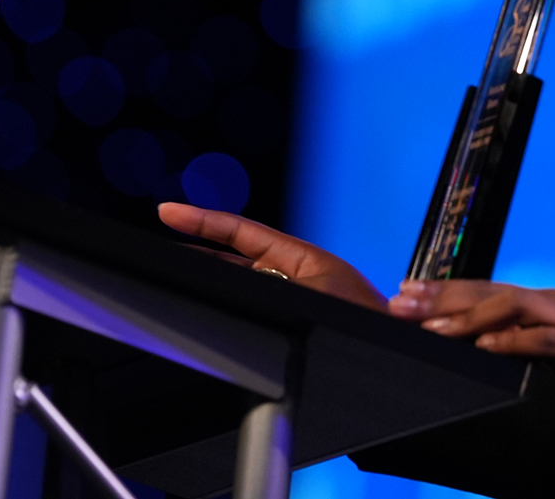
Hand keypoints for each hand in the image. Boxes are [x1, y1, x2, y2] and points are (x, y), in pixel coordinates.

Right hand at [156, 203, 387, 311]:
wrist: (395, 343)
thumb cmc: (368, 318)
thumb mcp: (320, 294)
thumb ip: (278, 283)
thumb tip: (242, 276)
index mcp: (301, 256)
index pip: (241, 232)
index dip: (203, 219)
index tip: (168, 210)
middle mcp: (291, 271)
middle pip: (233, 253)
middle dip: (197, 244)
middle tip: (160, 238)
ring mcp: (287, 293)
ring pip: (237, 277)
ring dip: (207, 271)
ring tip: (172, 266)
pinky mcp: (287, 314)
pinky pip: (248, 299)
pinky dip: (223, 296)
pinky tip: (203, 299)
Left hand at [388, 280, 554, 402]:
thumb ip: (525, 340)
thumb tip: (487, 348)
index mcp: (540, 302)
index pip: (483, 291)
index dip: (442, 290)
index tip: (404, 291)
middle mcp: (547, 300)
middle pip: (485, 292)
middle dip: (439, 298)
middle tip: (397, 303)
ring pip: (507, 308)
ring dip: (466, 318)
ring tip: (430, 330)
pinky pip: (542, 338)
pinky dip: (512, 341)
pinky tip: (485, 347)